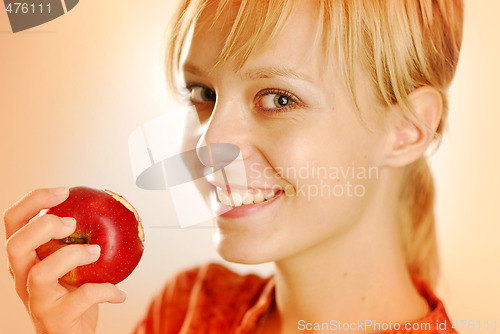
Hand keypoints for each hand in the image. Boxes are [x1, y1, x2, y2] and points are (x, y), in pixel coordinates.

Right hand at [4, 187, 126, 333]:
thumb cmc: (74, 296)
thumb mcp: (72, 266)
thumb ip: (80, 241)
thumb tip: (114, 210)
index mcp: (26, 259)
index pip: (13, 222)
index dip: (33, 201)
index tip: (64, 191)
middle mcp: (22, 279)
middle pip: (15, 245)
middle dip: (43, 226)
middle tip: (72, 223)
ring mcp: (37, 301)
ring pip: (40, 273)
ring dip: (72, 256)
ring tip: (97, 252)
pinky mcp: (56, 319)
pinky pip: (80, 298)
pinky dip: (105, 290)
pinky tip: (120, 292)